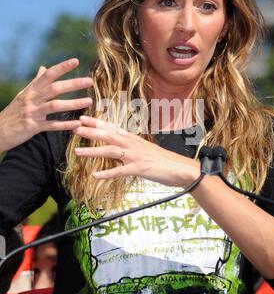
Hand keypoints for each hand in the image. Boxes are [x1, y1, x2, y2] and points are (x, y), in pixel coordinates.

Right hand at [0, 58, 92, 151]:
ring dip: (73, 103)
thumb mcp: (23, 94)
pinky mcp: (32, 127)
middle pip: (54, 88)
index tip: (76, 61)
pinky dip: (65, 125)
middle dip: (72, 84)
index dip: (62, 67)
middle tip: (89, 81)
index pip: (48, 75)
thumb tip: (44, 67)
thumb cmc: (13, 112)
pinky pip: (51, 126)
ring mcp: (32, 113)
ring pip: (55, 106)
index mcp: (31, 90)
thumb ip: (36, 82)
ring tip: (89, 101)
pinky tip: (77, 123)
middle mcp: (31, 99)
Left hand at [73, 115, 199, 186]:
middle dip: (90, 131)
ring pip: (111, 151)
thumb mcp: (145, 150)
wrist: (180, 168)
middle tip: (74, 127)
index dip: (97, 122)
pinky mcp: (139, 168)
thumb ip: (130, 148)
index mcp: (133, 139)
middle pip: (108, 135)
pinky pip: (120, 171)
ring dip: (93, 151)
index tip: (83, 117)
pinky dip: (107, 173)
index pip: (112, 127)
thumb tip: (118, 148)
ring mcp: (135, 156)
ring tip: (78, 152)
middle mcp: (133, 144)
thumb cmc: (163, 160)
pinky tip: (96, 175)